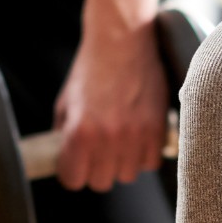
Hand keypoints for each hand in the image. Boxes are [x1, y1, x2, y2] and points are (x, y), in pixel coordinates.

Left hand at [52, 23, 170, 192]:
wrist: (123, 40)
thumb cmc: (92, 68)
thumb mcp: (67, 102)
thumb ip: (64, 134)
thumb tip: (64, 158)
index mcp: (80, 132)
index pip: (73, 180)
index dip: (72, 172)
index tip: (75, 163)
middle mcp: (108, 138)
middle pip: (100, 182)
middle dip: (95, 169)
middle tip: (96, 150)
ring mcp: (135, 135)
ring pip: (126, 175)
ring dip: (120, 163)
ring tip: (118, 141)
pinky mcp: (157, 129)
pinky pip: (149, 163)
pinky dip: (142, 154)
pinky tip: (136, 137)